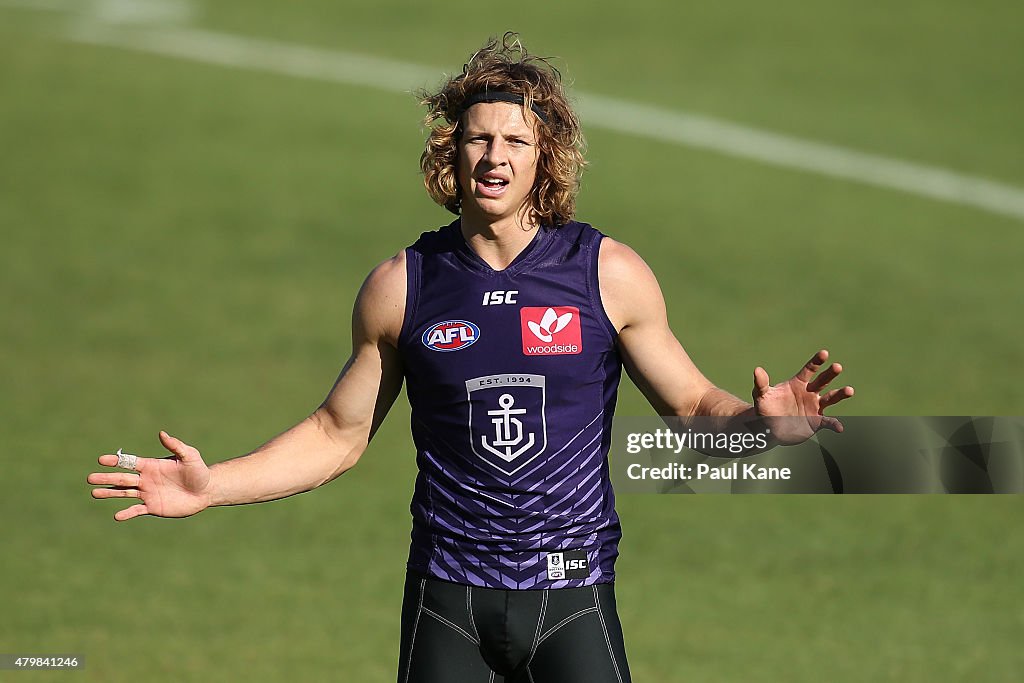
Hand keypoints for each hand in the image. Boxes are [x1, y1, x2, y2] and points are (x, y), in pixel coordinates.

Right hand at [88, 431, 211, 520]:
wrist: (206, 491)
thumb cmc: (198, 471)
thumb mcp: (189, 456)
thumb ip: (175, 445)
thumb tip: (162, 433)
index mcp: (151, 466)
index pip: (129, 462)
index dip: (115, 461)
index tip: (101, 460)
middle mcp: (146, 479)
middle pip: (122, 478)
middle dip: (106, 478)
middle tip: (89, 478)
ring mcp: (148, 494)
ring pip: (124, 493)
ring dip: (109, 493)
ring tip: (94, 493)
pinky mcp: (153, 507)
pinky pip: (136, 510)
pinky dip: (127, 513)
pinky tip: (117, 516)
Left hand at [752, 349, 854, 443]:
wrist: (768, 427)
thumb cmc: (765, 408)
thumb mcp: (761, 396)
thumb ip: (761, 383)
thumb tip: (757, 370)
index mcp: (798, 383)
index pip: (809, 369)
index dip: (816, 361)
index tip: (824, 353)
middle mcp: (809, 392)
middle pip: (822, 381)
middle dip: (830, 374)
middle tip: (837, 366)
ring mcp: (814, 407)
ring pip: (831, 398)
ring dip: (840, 394)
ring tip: (849, 390)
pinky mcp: (816, 421)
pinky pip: (827, 421)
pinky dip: (834, 424)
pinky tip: (839, 427)